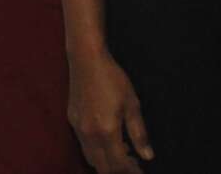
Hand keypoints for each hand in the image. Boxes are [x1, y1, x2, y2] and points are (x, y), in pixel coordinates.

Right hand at [67, 48, 152, 171]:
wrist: (86, 58)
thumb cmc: (112, 78)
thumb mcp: (132, 104)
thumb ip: (139, 133)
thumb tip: (148, 156)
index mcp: (107, 131)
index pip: (119, 164)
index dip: (131, 171)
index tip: (141, 170)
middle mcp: (89, 134)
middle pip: (102, 167)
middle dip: (118, 170)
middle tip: (133, 165)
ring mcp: (78, 128)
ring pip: (91, 158)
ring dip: (106, 162)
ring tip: (123, 154)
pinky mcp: (72, 120)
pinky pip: (84, 145)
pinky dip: (97, 151)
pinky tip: (108, 140)